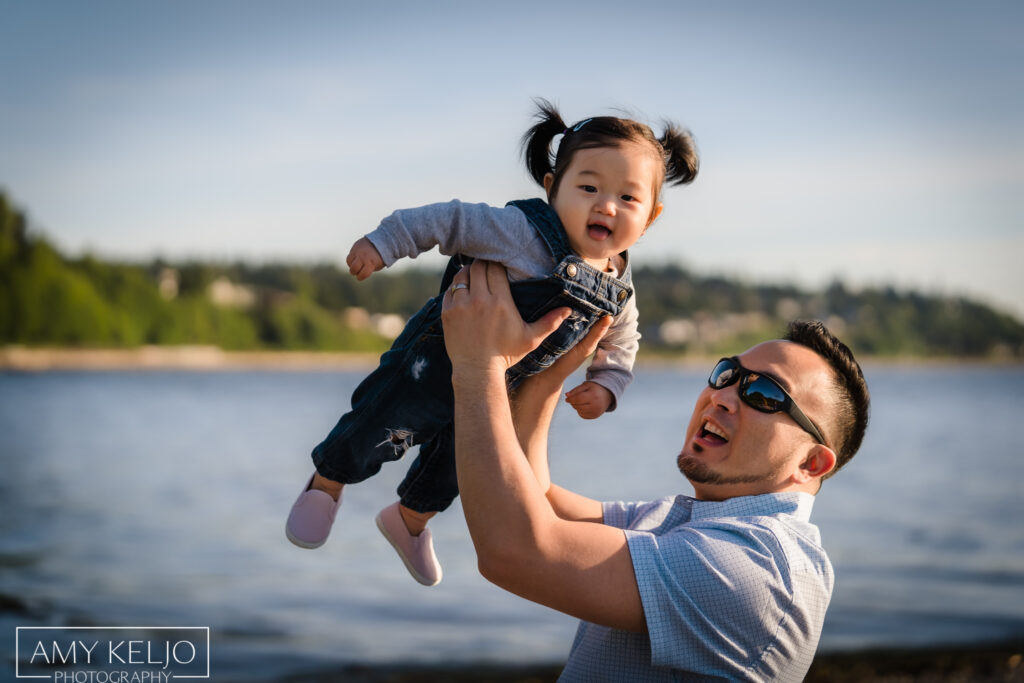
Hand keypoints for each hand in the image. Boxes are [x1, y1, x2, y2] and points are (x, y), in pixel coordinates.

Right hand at [346, 237, 384, 280]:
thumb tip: (358, 273)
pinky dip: (352, 258)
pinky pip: (350, 254)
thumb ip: (367, 270)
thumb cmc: (380, 257)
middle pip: (353, 269)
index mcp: (370, 263)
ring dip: (351, 264)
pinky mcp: (355, 245)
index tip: (360, 277)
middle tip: (356, 271)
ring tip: (357, 263)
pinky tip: (357, 257)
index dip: (360, 277)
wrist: (382, 241)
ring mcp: (358, 250)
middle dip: (354, 272)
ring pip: (349, 261)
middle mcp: (363, 257)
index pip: (362, 274)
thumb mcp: (376, 265)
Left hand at [441, 260, 569, 375]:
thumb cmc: (506, 355)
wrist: (477, 371)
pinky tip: (464, 290)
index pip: (496, 268)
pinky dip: (457, 286)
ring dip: (469, 272)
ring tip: (475, 276)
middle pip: (479, 266)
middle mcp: (480, 300)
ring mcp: (461, 305)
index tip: (500, 266)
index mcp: (501, 302)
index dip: (497, 264)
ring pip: (463, 275)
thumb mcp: (531, 339)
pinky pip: (450, 289)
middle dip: (483, 264)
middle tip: (487, 267)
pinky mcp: (448, 312)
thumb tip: (569, 309)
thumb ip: (550, 322)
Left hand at [565, 381, 613, 419]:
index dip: (571, 399)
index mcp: (594, 396)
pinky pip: (583, 415)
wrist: (607, 395)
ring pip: (579, 411)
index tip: (567, 399)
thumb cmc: (594, 388)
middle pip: (578, 406)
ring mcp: (596, 412)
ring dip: (577, 407)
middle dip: (573, 403)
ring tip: (581, 401)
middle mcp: (596, 405)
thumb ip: (576, 390)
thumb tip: (566, 395)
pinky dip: (580, 411)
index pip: (578, 399)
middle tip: (574, 398)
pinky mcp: (595, 416)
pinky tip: (584, 406)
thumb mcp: (586, 385)